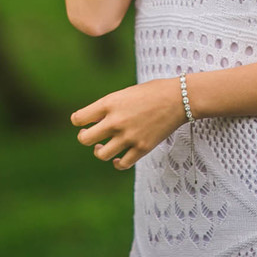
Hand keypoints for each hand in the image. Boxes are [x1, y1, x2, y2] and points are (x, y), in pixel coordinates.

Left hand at [70, 78, 185, 169]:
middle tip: (90, 135)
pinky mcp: (142, 148)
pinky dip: (117, 163)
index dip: (78, 122)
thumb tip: (94, 122)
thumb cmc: (151, 92)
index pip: (79, 118)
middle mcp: (115, 121)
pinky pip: (122, 164)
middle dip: (85, 137)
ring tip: (102, 147)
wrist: (178, 98)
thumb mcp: (124, 94)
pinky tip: (117, 158)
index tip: (83, 122)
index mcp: (109, 103)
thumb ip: (109, 107)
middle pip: (84, 139)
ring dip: (99, 151)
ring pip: (101, 154)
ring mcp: (128, 136)